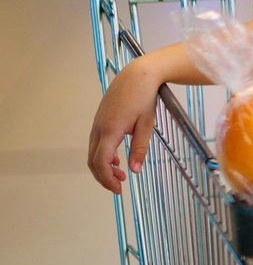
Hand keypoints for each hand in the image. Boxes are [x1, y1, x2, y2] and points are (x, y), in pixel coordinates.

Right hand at [88, 61, 164, 193]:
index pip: (101, 162)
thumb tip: (135, 170)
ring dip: (103, 166)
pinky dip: (103, 154)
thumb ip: (140, 148)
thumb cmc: (144, 97)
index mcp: (110, 130)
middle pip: (93, 160)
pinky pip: (96, 142)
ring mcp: (97, 123)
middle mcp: (99, 128)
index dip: (107, 178)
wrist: (137, 75)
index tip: (119, 189)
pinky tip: (116, 158)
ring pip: (93, 152)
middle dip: (104, 176)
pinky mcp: (100, 119)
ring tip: (120, 174)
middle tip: (118, 187)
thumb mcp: (147, 124)